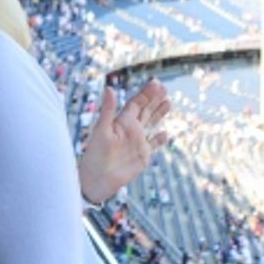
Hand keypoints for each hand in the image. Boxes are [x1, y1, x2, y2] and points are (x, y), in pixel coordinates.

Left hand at [77, 80, 171, 205]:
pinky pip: (153, 145)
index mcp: (122, 121)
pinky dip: (159, 139)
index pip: (136, 103)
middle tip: (165, 88)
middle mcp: (130, 129)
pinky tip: (165, 133)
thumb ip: (107, 110)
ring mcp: (137, 142)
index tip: (156, 82)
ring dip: (159, 113)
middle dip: (154, 99)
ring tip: (168, 102)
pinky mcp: (142, 156)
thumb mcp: (102, 130)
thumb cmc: (95, 155)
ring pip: (151, 123)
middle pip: (145, 110)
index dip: (146, 93)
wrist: (97, 180)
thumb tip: (109, 88)